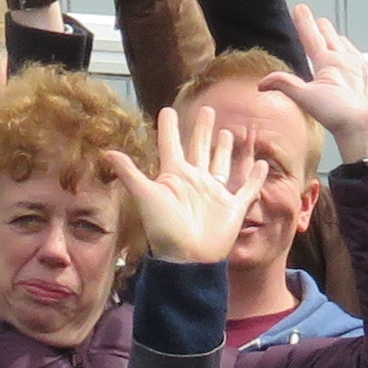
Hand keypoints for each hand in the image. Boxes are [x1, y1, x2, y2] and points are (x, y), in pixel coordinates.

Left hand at [103, 98, 270, 267]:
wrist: (187, 258)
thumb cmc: (164, 229)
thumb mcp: (145, 196)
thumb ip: (130, 173)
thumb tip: (106, 151)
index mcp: (174, 176)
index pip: (171, 145)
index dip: (169, 127)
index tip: (167, 110)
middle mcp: (195, 181)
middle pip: (199, 148)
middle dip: (202, 129)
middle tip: (207, 109)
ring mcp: (215, 194)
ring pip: (222, 164)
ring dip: (224, 148)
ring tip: (227, 132)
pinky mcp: (233, 207)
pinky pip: (247, 188)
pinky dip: (255, 177)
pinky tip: (260, 163)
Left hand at [269, 9, 367, 165]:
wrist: (365, 130)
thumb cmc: (338, 116)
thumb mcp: (307, 96)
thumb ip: (286, 84)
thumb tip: (261, 84)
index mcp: (325, 68)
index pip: (312, 39)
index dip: (305, 23)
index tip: (299, 9)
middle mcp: (341, 67)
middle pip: (330, 42)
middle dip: (324, 30)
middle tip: (319, 20)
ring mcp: (360, 72)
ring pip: (351, 50)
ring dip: (345, 41)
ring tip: (339, 34)